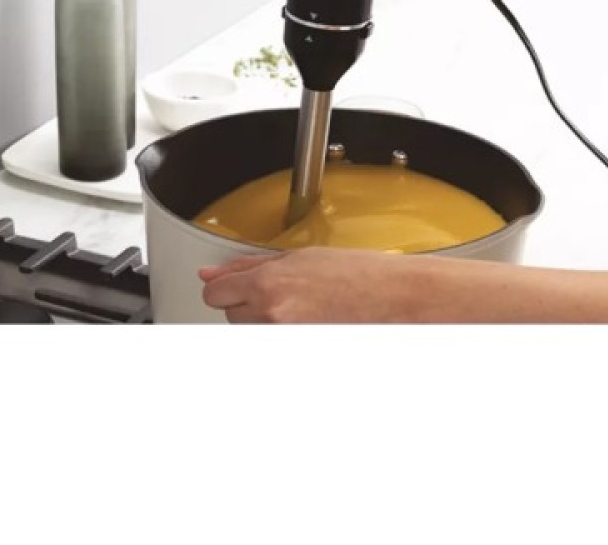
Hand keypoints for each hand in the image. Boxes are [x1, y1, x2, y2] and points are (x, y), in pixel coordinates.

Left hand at [198, 247, 434, 322]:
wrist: (394, 297)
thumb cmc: (357, 273)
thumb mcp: (301, 256)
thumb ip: (250, 265)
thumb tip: (212, 273)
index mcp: (269, 282)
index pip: (215, 293)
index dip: (224, 286)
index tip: (231, 284)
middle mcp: (272, 313)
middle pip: (231, 314)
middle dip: (249, 302)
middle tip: (282, 290)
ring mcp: (284, 337)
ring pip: (251, 331)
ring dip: (264, 320)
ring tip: (299, 305)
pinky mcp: (297, 351)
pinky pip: (273, 342)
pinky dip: (282, 333)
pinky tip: (306, 320)